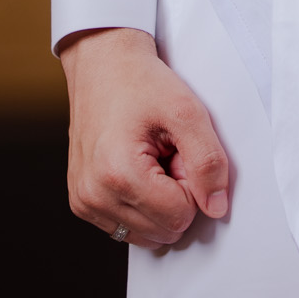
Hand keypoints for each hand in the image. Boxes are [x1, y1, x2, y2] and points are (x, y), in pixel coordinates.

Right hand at [59, 26, 234, 247]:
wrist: (102, 63)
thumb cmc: (141, 82)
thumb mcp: (187, 110)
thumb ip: (208, 161)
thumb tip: (216, 207)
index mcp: (118, 174)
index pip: (180, 216)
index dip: (191, 182)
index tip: (178, 148)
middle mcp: (94, 196)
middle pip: (164, 229)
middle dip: (175, 193)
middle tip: (165, 152)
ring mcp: (84, 202)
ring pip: (147, 234)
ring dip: (158, 201)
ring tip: (150, 159)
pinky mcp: (81, 203)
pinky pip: (128, 227)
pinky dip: (140, 203)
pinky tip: (134, 168)